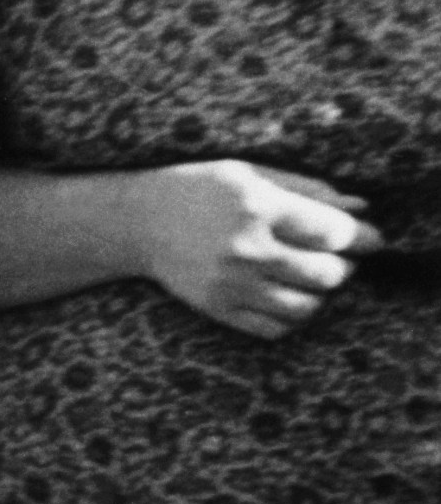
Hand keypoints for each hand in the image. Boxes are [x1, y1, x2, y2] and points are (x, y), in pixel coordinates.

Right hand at [134, 161, 379, 340]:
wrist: (136, 221)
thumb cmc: (200, 188)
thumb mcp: (252, 174)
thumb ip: (308, 190)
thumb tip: (362, 209)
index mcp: (257, 207)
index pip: (334, 233)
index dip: (362, 237)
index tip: (368, 238)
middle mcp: (245, 249)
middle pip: (328, 273)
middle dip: (343, 265)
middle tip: (335, 256)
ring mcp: (229, 284)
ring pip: (306, 307)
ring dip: (318, 293)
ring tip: (310, 277)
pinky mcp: (217, 308)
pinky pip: (275, 329)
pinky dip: (291, 317)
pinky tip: (285, 296)